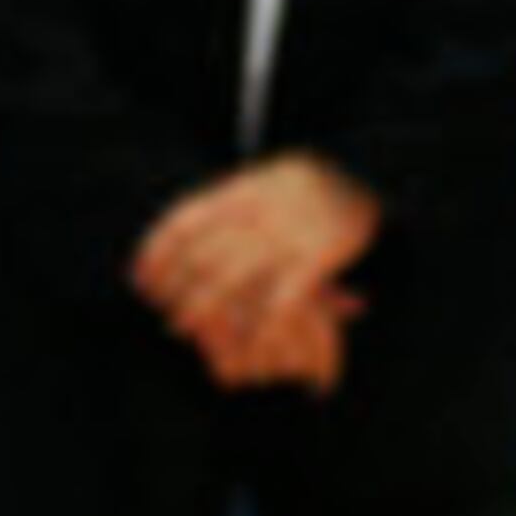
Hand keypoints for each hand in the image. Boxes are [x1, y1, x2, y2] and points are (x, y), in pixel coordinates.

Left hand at [133, 153, 378, 391]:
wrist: (376, 170)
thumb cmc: (312, 185)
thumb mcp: (267, 179)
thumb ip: (229, 202)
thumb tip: (174, 235)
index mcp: (245, 186)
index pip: (186, 219)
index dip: (156, 251)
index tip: (139, 277)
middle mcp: (262, 208)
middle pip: (202, 252)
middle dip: (175, 286)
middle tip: (161, 309)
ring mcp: (290, 232)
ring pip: (231, 279)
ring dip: (200, 308)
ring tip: (181, 328)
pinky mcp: (318, 257)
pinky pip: (280, 300)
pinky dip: (258, 328)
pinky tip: (242, 345)